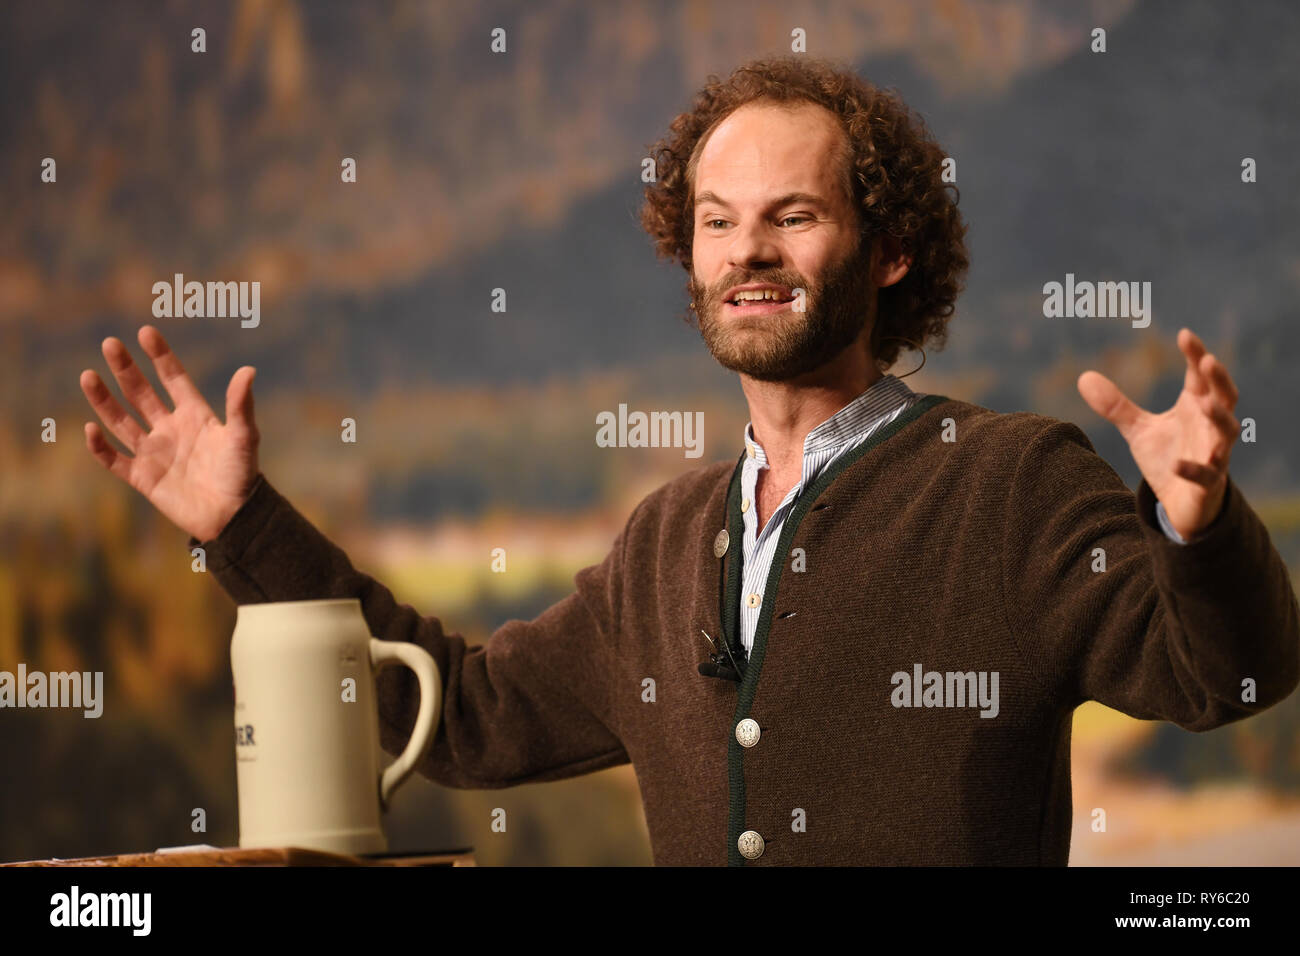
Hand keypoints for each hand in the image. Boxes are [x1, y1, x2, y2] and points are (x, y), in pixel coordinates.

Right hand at [80, 325, 260, 541]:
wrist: (233, 516)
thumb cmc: (242, 475)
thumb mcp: (243, 437)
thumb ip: (241, 405)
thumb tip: (248, 370)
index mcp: (195, 415)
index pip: (173, 379)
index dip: (160, 357)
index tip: (145, 332)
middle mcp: (170, 429)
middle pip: (141, 393)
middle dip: (126, 370)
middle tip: (109, 344)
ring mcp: (154, 452)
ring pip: (121, 421)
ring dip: (104, 400)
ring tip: (88, 375)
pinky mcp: (143, 477)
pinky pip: (114, 459)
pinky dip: (100, 446)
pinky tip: (90, 428)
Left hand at [1078, 327, 1238, 539]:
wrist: (1181, 503)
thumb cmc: (1169, 457)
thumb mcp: (1138, 430)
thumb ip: (1116, 405)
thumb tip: (1084, 376)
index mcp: (1195, 407)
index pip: (1200, 376)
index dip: (1195, 355)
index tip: (1184, 334)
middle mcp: (1210, 426)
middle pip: (1226, 397)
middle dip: (1219, 378)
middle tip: (1209, 360)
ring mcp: (1214, 454)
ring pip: (1227, 432)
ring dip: (1219, 417)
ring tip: (1205, 403)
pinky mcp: (1208, 483)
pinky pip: (1206, 475)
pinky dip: (1193, 468)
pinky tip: (1177, 464)